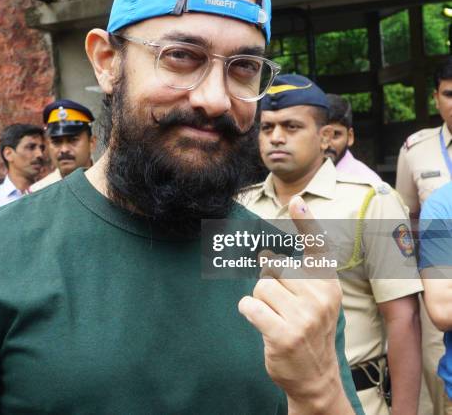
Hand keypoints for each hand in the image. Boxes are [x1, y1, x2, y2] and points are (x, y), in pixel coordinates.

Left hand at [238, 196, 352, 414]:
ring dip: (259, 301)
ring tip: (274, 317)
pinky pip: (250, 306)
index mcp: (328, 285)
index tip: (296, 201)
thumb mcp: (315, 300)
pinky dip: (249, 312)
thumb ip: (296, 274)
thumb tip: (263, 253)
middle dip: (269, 283)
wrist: (315, 377)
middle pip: (273, 267)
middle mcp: (320, 298)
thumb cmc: (309, 330)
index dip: (306, 222)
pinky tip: (262, 323)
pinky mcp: (284, 335)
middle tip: (281, 306)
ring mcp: (303, 318)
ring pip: (260, 286)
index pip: (317, 248)